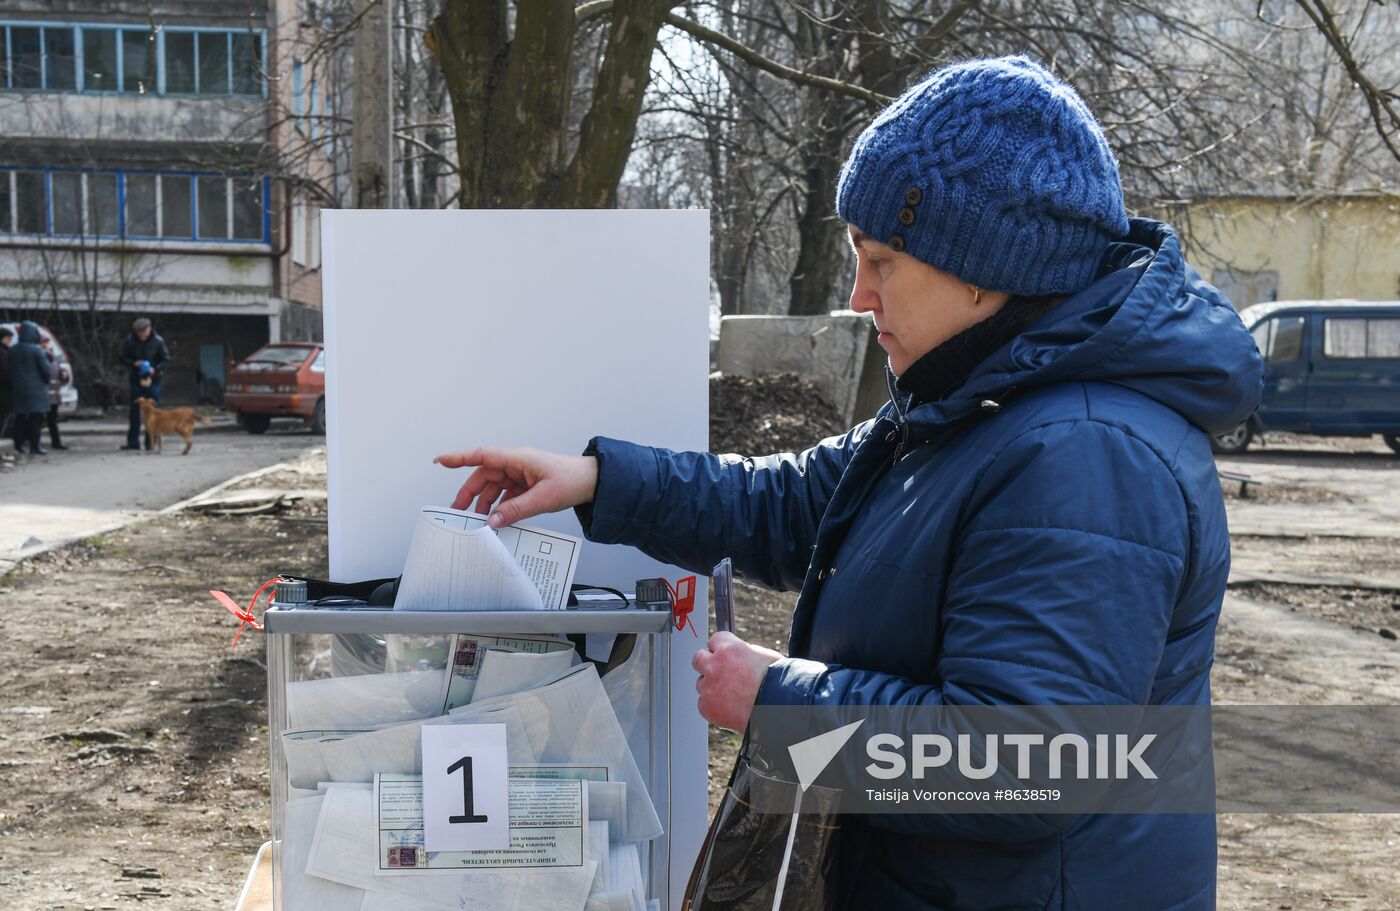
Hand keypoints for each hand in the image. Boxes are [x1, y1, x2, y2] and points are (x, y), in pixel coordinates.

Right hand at [433, 446, 597, 527]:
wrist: (592, 482)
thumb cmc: (572, 480)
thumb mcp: (543, 498)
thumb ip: (516, 510)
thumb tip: (492, 521)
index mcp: (518, 458)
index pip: (482, 455)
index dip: (459, 458)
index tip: (440, 461)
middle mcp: (516, 463)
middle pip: (484, 475)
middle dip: (470, 493)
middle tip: (458, 511)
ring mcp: (520, 474)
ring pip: (493, 486)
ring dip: (485, 502)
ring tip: (478, 520)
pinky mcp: (526, 484)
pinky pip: (505, 494)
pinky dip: (499, 506)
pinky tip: (496, 518)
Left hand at [691, 632, 782, 731]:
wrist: (779, 709)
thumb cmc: (777, 683)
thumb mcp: (762, 656)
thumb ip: (742, 652)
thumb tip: (734, 654)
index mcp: (729, 648)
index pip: (714, 640)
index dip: (721, 649)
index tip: (724, 655)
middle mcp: (715, 665)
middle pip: (698, 659)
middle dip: (708, 664)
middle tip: (720, 674)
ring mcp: (709, 687)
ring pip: (701, 684)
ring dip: (712, 688)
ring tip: (733, 696)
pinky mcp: (707, 707)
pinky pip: (704, 704)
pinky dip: (714, 706)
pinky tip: (731, 708)